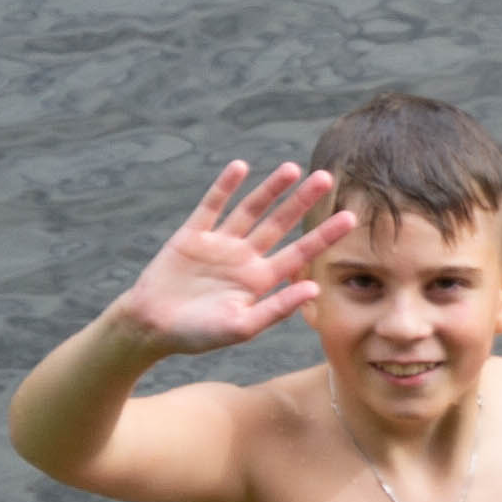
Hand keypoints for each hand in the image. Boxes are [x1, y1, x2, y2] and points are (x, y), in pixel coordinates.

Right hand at [114, 161, 354, 356]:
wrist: (150, 328)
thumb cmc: (198, 335)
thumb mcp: (242, 327)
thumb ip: (277, 308)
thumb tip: (315, 289)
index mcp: (262, 279)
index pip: (300, 252)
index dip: (325, 234)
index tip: (350, 216)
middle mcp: (245, 257)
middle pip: (280, 223)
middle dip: (302, 202)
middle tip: (326, 178)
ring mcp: (219, 244)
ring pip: (250, 210)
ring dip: (270, 189)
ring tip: (293, 168)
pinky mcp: (191, 236)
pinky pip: (211, 207)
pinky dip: (224, 187)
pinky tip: (241, 167)